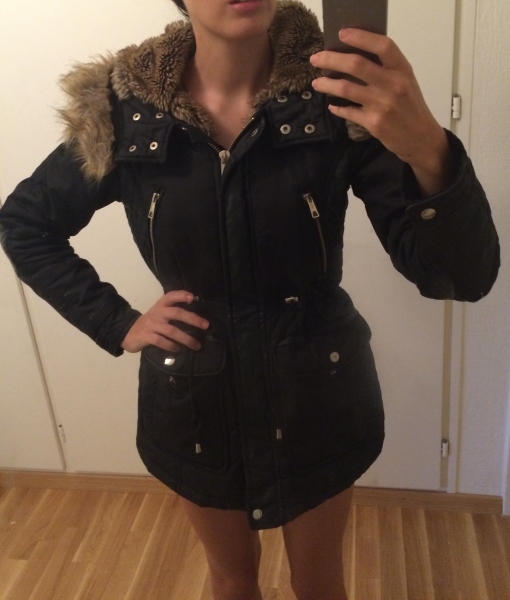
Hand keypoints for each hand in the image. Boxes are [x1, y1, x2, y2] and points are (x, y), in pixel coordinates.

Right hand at [121, 290, 208, 352]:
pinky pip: (161, 341)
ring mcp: (151, 325)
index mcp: (160, 305)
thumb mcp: (159, 313)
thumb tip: (196, 317)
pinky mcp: (146, 336)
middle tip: (206, 325)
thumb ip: (172, 311)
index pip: (170, 296)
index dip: (181, 295)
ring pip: (171, 330)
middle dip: (192, 319)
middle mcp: (157, 313)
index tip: (193, 297)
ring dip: (186, 339)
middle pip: (176, 313)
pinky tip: (178, 350)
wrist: (128, 332)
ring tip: (196, 345)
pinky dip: (171, 346)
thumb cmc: (150, 323)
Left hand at [310, 29, 451, 195]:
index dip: (361, 37)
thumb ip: (386, 69)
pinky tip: (332, 105)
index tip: (341, 34)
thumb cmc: (411, 107)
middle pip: (356, 65)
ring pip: (346, 88)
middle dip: (331, 59)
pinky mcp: (374, 123)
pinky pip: (348, 112)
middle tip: (315, 59)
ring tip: (317, 83)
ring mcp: (382, 105)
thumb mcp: (405, 82)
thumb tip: (354, 57)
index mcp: (402, 70)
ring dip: (327, 84)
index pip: (382, 46)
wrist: (421, 138)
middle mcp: (393, 85)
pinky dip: (337, 108)